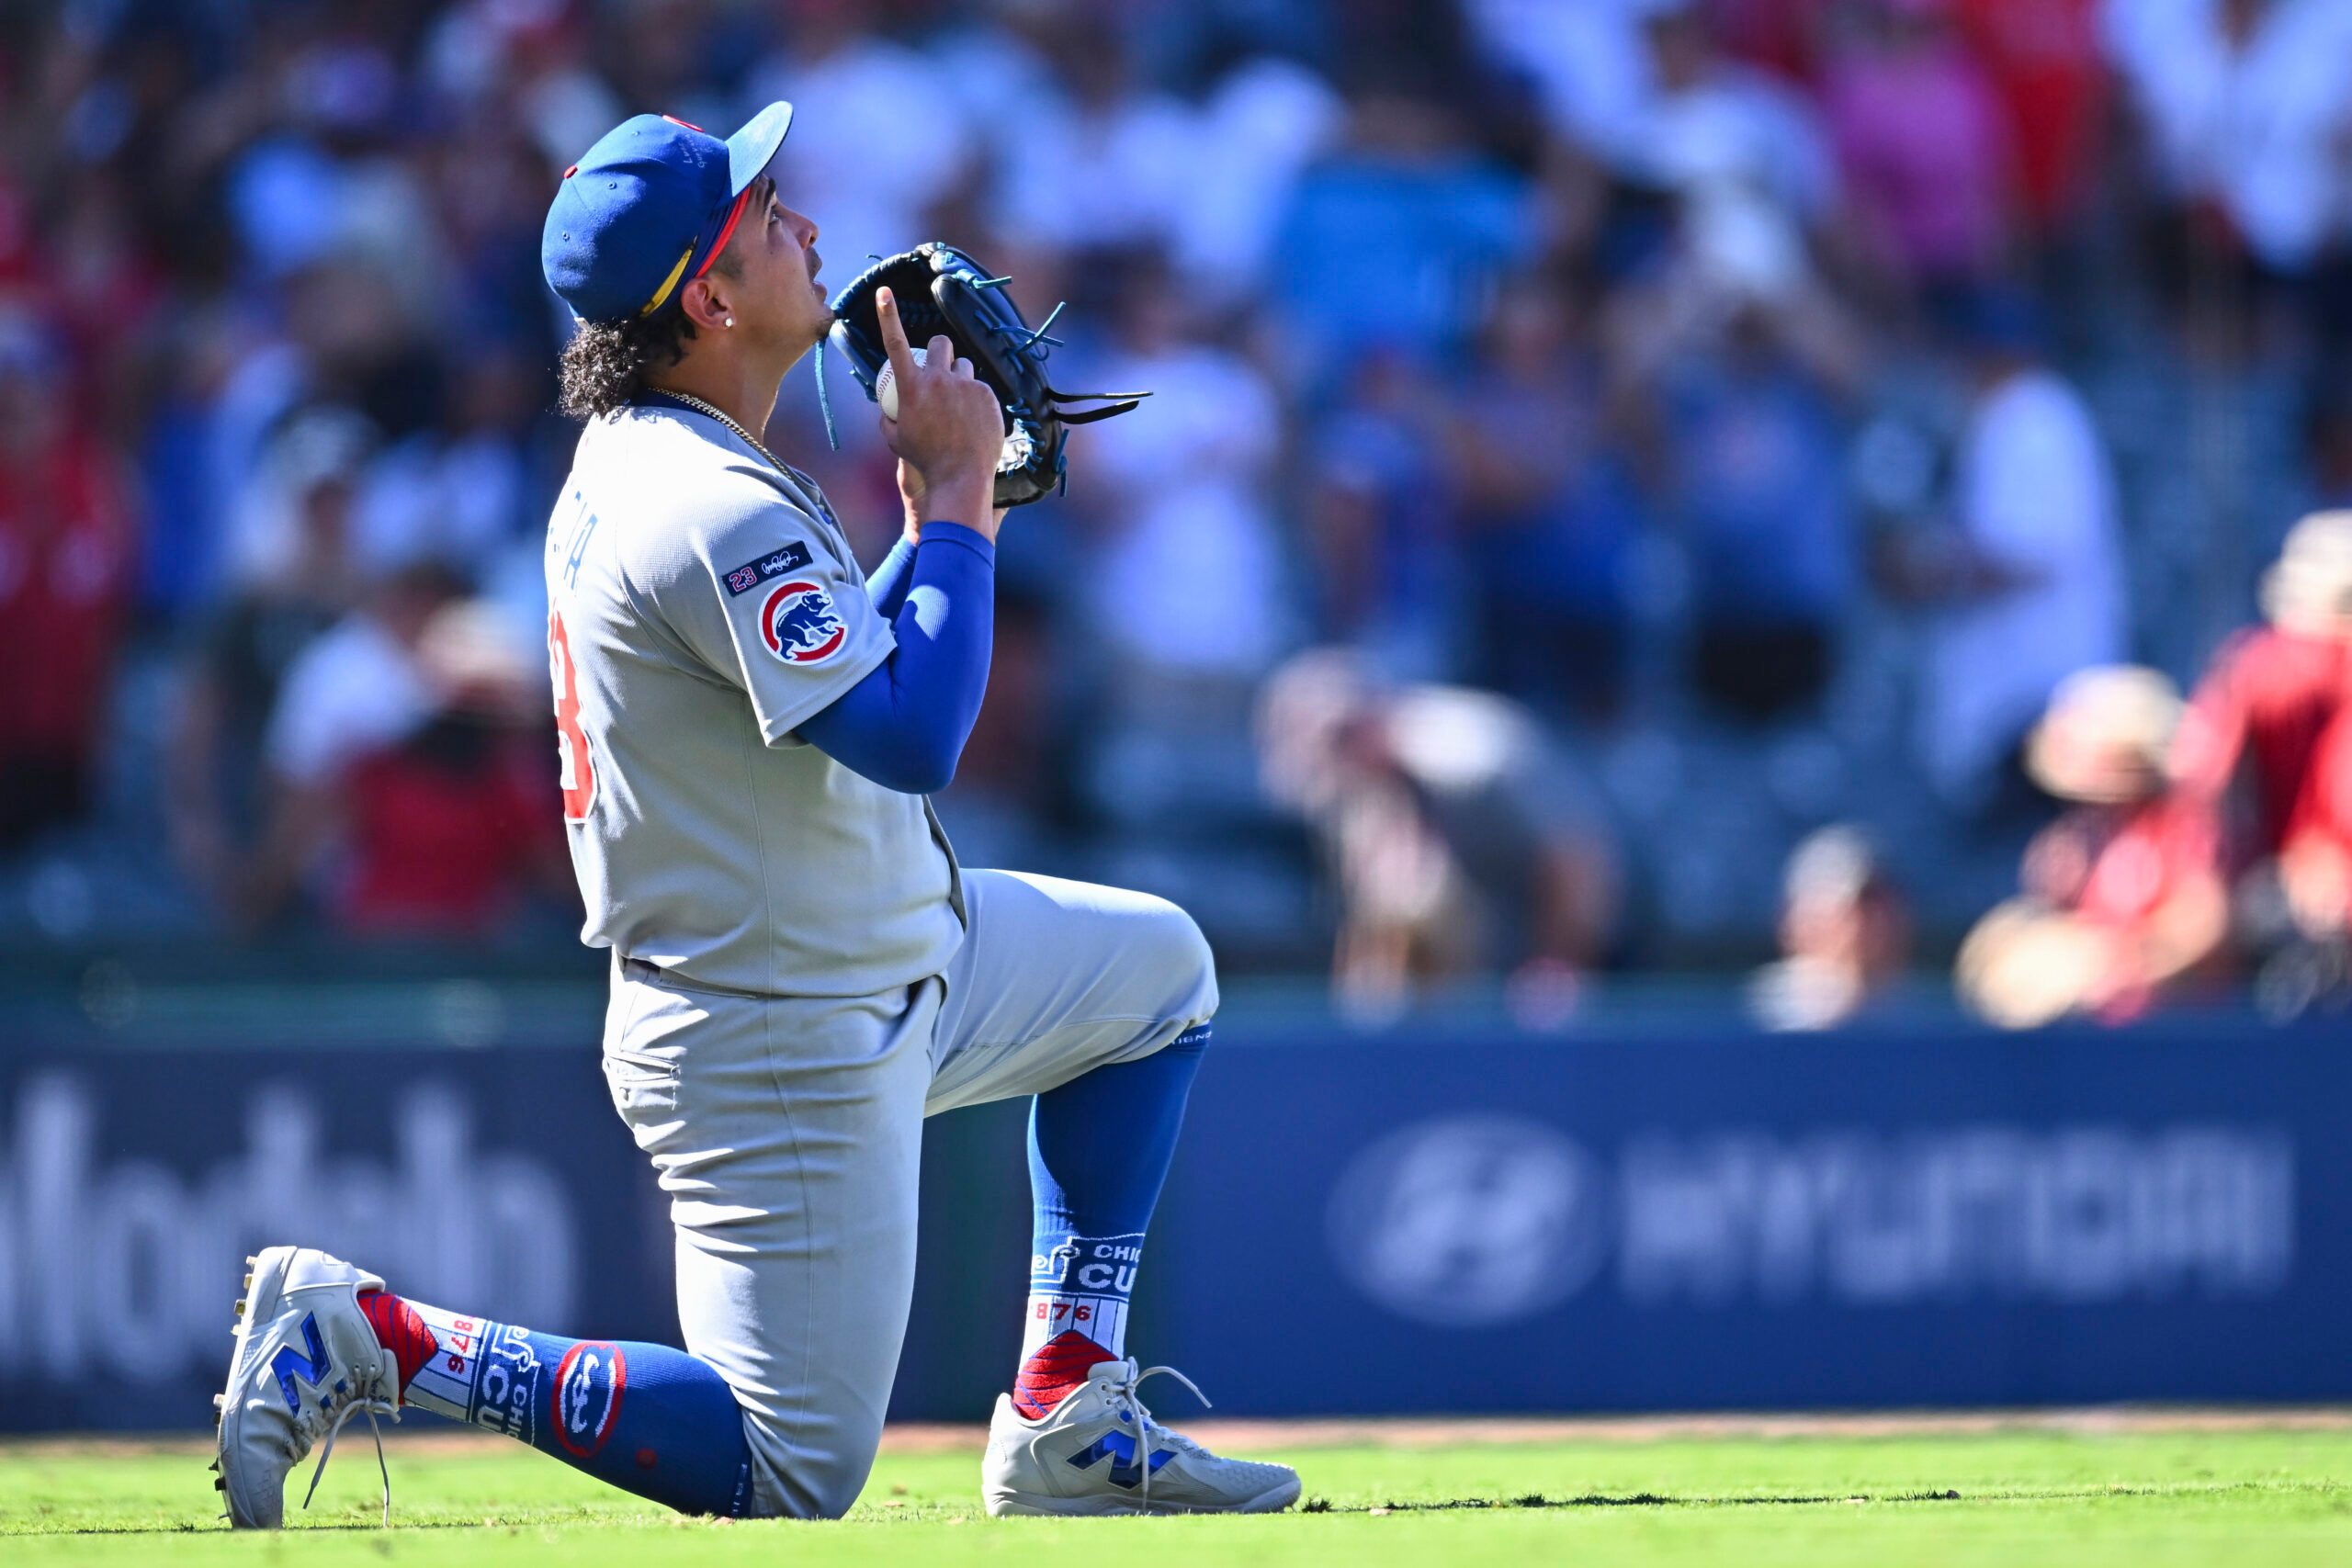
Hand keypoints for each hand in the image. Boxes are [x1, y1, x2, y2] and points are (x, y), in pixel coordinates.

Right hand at [875, 285, 1003, 538]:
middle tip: (940, 370)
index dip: (887, 315)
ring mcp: (965, 386)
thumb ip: (888, 415)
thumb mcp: (894, 439)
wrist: (960, 477)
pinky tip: (973, 423)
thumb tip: (886, 403)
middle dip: (939, 351)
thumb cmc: (924, 461)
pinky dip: (975, 400)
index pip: (895, 343)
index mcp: (911, 387)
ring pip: (963, 366)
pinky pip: (979, 388)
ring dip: (959, 377)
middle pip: (941, 344)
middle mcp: (938, 379)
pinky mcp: (987, 395)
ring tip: (957, 406)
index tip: (884, 292)